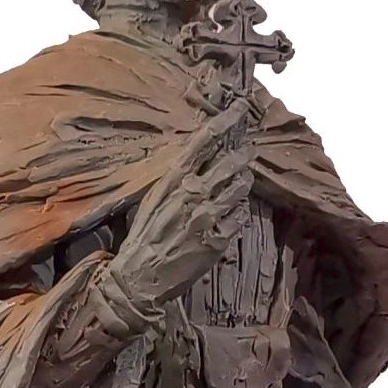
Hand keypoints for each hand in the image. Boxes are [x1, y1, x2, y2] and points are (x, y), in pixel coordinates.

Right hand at [106, 100, 252, 314]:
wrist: (139, 279)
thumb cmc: (144, 237)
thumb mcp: (154, 199)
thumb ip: (177, 179)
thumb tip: (198, 158)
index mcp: (173, 180)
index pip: (205, 141)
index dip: (226, 121)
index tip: (241, 108)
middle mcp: (192, 194)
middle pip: (230, 162)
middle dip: (242, 155)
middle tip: (247, 152)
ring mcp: (207, 216)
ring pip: (240, 187)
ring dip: (243, 182)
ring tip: (240, 182)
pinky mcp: (218, 239)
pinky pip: (240, 216)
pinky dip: (239, 211)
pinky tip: (232, 213)